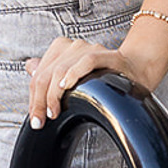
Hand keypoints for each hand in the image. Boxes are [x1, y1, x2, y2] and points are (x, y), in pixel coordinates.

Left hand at [24, 35, 145, 128]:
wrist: (137, 71)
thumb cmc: (103, 76)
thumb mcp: (73, 76)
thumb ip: (51, 72)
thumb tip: (29, 66)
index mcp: (62, 48)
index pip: (39, 74)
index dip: (33, 98)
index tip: (36, 118)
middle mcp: (74, 46)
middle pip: (46, 74)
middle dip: (40, 100)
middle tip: (41, 120)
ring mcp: (90, 48)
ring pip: (61, 69)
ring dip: (54, 94)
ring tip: (55, 112)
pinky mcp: (108, 55)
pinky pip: (87, 61)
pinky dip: (74, 73)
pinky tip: (66, 86)